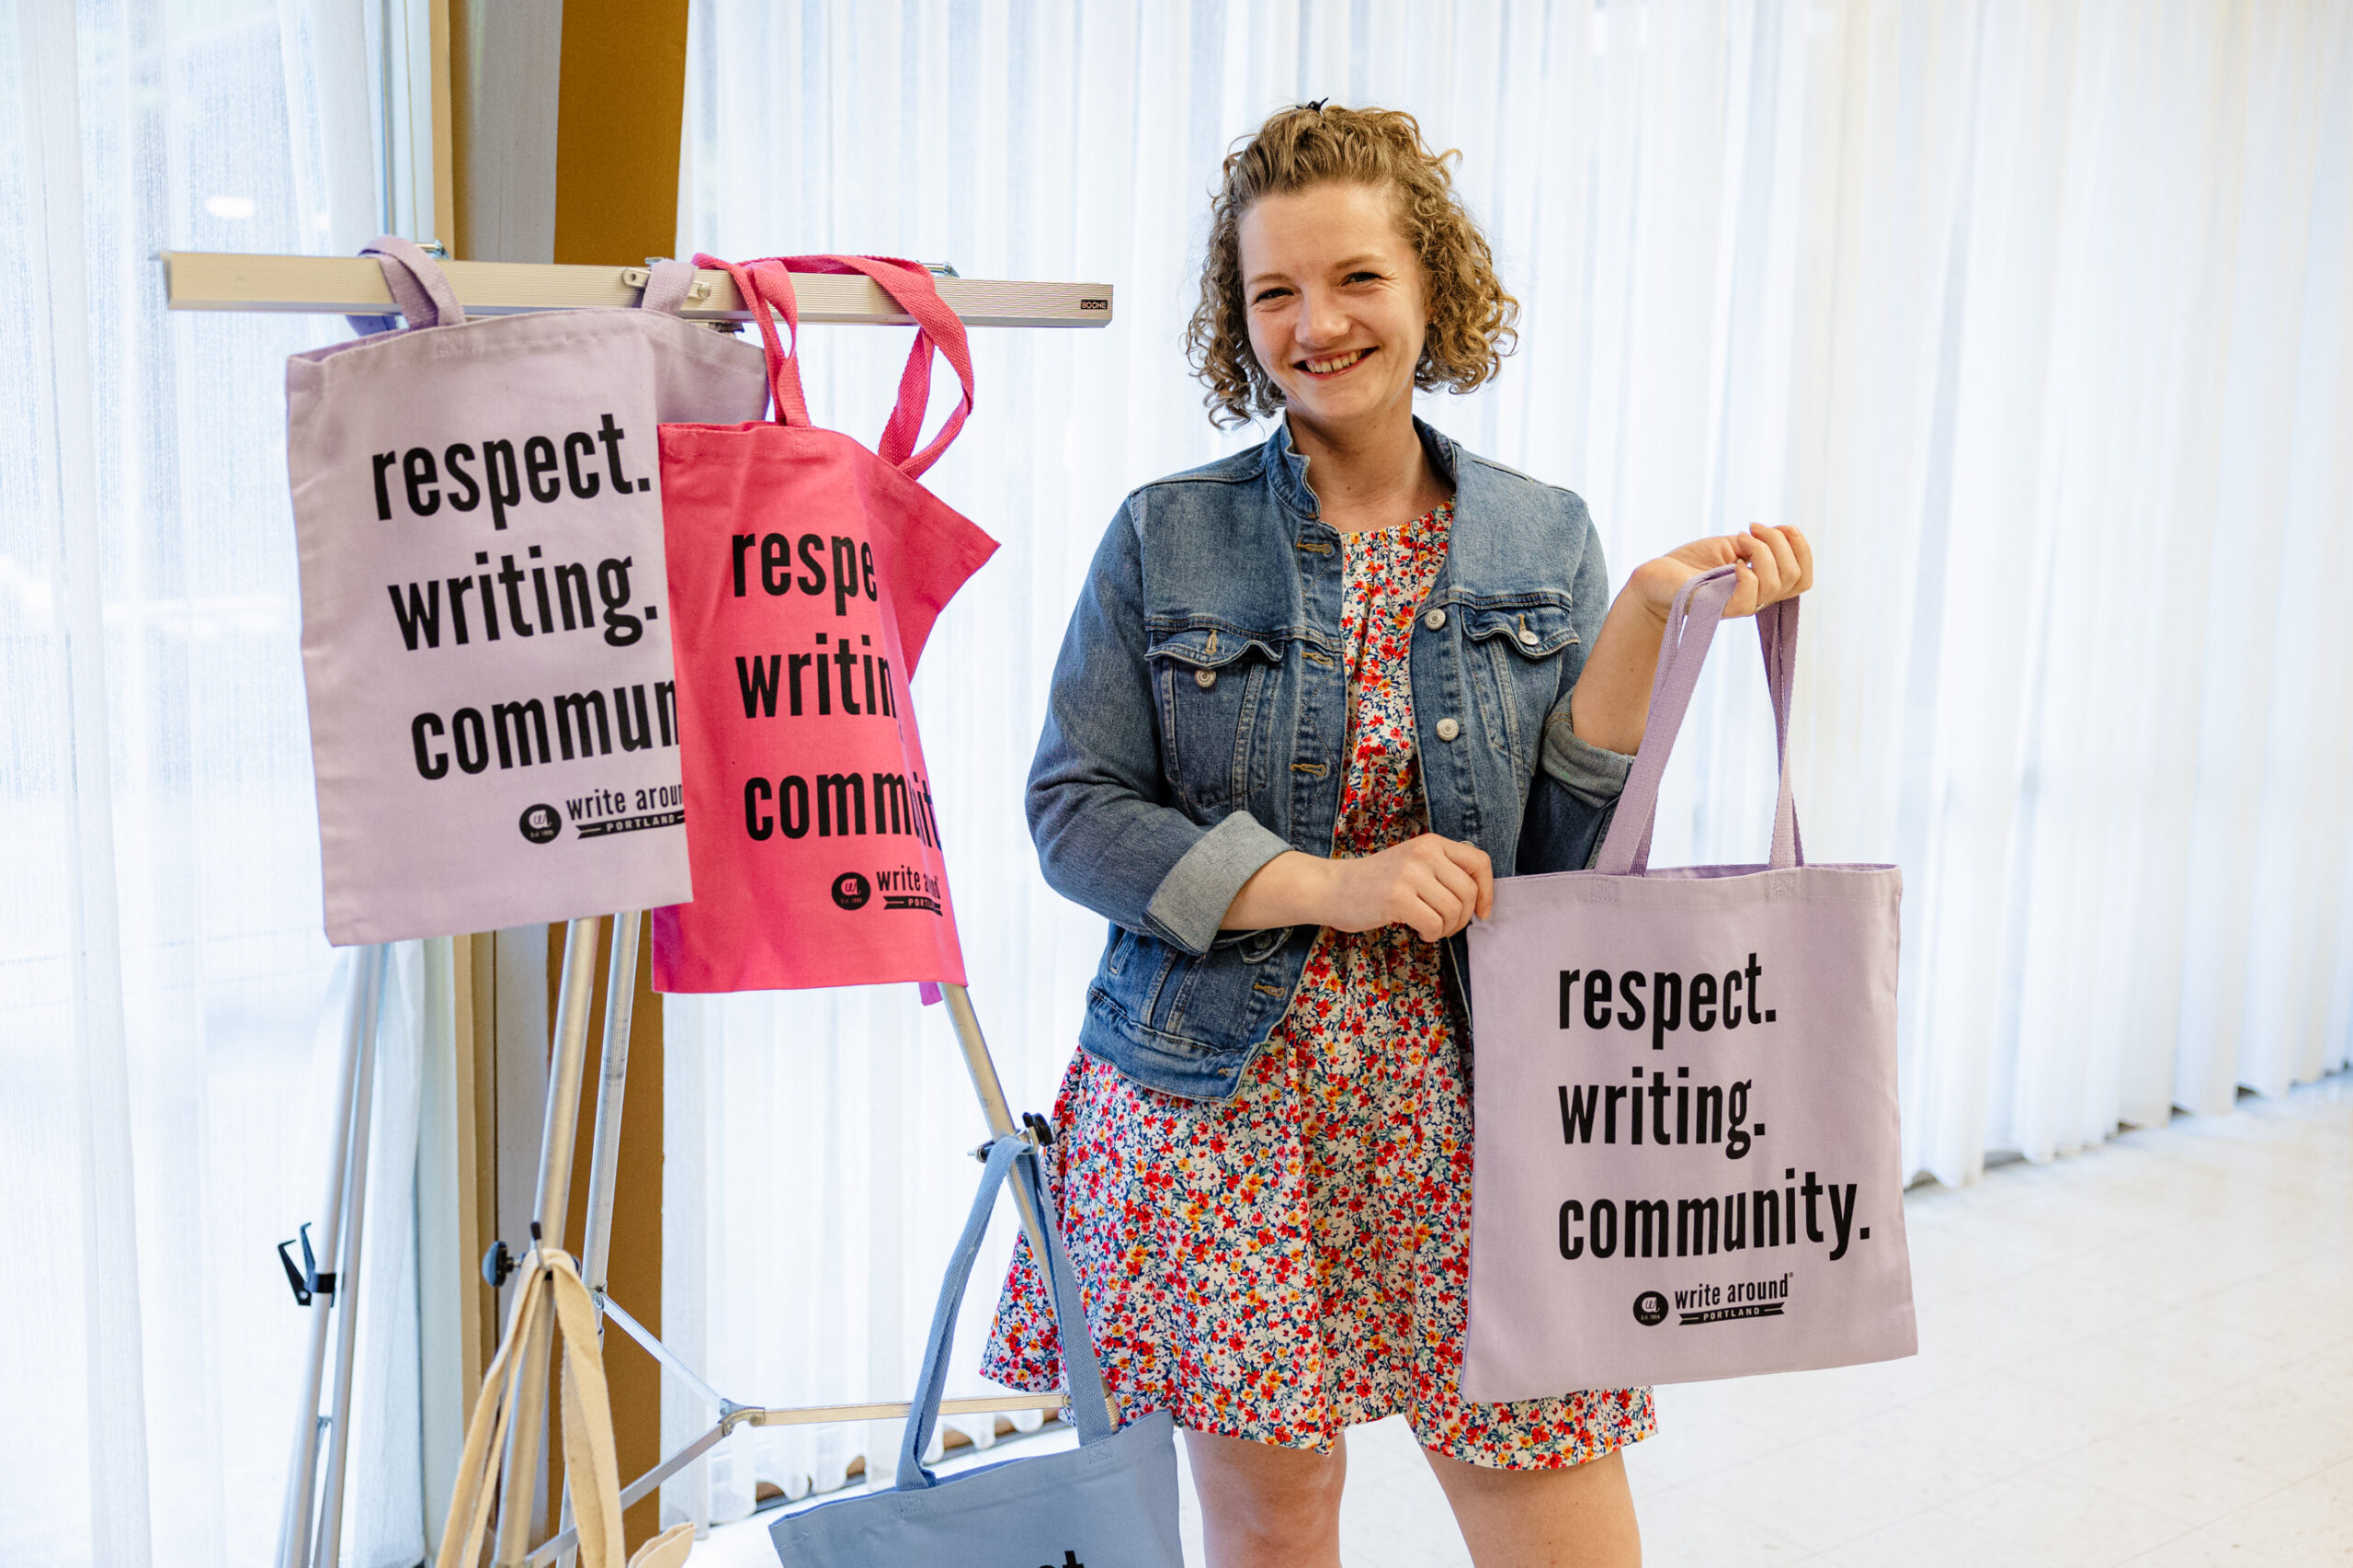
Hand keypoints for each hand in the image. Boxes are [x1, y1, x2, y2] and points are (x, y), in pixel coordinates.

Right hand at [1219, 835, 1493, 941]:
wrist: (1333, 887)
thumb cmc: (1376, 882)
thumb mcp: (1414, 863)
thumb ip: (1443, 870)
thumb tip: (1479, 899)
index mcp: (1432, 842)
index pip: (1480, 862)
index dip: (1487, 891)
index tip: (1481, 912)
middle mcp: (1424, 853)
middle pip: (1469, 892)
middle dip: (1463, 918)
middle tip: (1446, 926)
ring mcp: (1410, 874)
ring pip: (1453, 911)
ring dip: (1446, 929)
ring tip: (1431, 928)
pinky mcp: (1397, 897)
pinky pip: (1434, 924)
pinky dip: (1432, 935)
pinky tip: (1419, 932)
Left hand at [1631, 524, 1813, 622]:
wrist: (1656, 577)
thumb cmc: (1691, 563)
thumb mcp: (1732, 545)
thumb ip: (1760, 543)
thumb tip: (1784, 532)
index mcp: (1763, 584)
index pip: (1803, 577)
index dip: (1802, 548)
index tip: (1782, 526)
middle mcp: (1756, 597)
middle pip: (1795, 575)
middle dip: (1780, 543)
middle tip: (1751, 528)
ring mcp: (1740, 605)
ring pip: (1776, 583)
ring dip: (1762, 551)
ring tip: (1738, 539)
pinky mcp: (1721, 608)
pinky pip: (1751, 597)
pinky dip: (1748, 573)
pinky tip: (1733, 563)